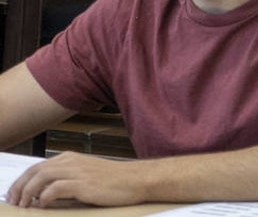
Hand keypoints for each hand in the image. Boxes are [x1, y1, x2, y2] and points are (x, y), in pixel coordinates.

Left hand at [8, 152, 146, 206]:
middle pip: (35, 171)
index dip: (21, 180)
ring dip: (27, 193)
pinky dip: (44, 197)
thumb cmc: (115, 180)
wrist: (137, 180)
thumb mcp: (88, 174)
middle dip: (19, 187)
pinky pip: (55, 188)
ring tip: (24, 205)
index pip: (37, 167)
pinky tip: (43, 205)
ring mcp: (78, 171)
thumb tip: (45, 193)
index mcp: (71, 158)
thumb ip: (68, 178)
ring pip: (41, 178)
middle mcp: (72, 162)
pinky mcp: (84, 183)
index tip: (14, 194)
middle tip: (14, 201)